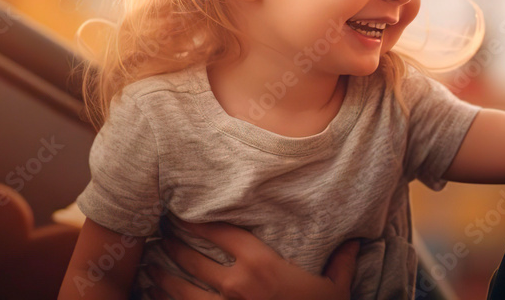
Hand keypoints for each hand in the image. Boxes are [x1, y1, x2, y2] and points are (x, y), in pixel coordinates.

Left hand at [147, 221, 357, 299]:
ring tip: (149, 264)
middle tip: (160, 232)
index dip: (195, 220)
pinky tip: (153, 295)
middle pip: (191, 256)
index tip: (180, 211)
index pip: (219, 232)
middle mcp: (235, 283)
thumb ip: (341, 263)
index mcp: (261, 264)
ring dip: (159, 273)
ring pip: (177, 287)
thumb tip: (355, 242)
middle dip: (171, 242)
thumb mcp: (336, 290)